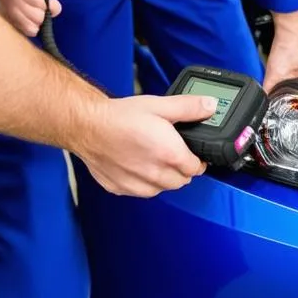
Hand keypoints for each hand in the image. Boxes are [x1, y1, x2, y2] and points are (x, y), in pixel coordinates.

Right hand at [75, 95, 214, 196]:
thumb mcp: (160, 105)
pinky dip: (144, 182)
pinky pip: (142, 191)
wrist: (87, 126)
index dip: (196, 158)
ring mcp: (138, 185)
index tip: (191, 151)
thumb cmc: (120, 116)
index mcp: (169, 154)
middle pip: (182, 180)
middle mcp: (156, 174)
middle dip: (181, 168)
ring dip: (164, 177)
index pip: (197, 168)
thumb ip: (189, 108)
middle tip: (171, 150)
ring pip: (163, 188)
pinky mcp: (122, 189)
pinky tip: (136, 164)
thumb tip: (210, 107)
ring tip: (153, 156)